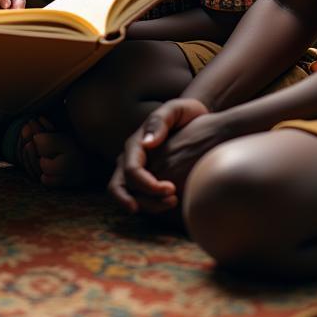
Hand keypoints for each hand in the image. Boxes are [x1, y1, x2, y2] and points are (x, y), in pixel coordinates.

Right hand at [108, 98, 208, 214]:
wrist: (195, 118)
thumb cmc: (185, 113)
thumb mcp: (174, 110)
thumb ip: (159, 122)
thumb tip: (147, 142)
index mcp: (135, 144)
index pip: (131, 171)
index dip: (147, 185)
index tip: (171, 189)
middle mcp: (130, 159)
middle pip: (121, 188)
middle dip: (144, 201)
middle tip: (172, 202)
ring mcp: (137, 171)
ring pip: (130, 196)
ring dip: (150, 206)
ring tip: (175, 202)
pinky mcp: (147, 179)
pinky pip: (142, 199)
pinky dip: (154, 206)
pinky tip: (174, 203)